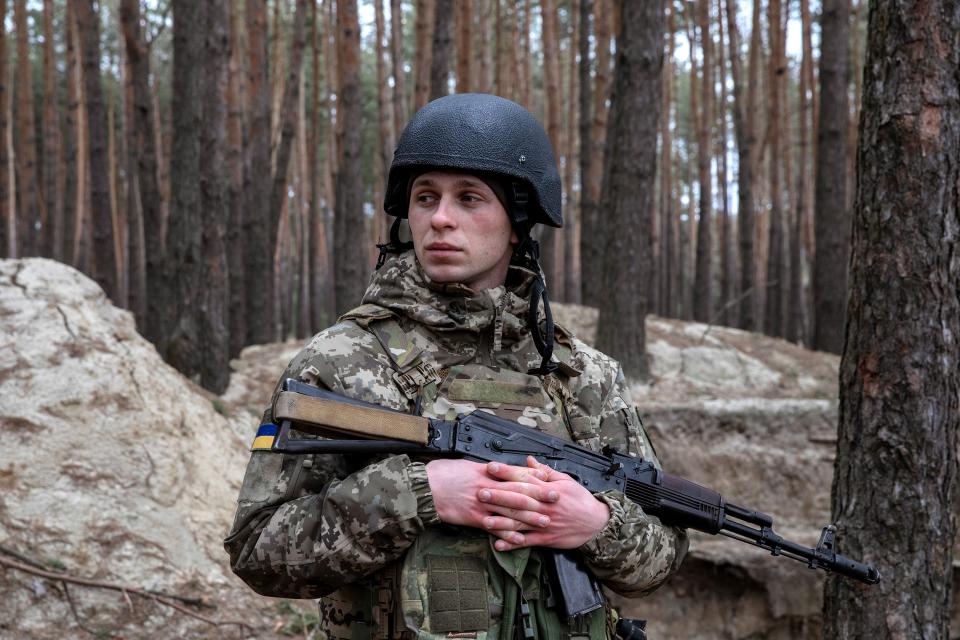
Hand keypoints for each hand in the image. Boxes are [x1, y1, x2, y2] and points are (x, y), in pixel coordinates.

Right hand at [425, 458, 558, 537]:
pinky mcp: (473, 518)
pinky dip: (507, 534)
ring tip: (545, 521)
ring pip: (510, 510)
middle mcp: (487, 486)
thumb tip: (496, 469)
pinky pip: (494, 527)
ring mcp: (481, 503)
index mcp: (486, 471)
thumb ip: (483, 470)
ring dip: (529, 517)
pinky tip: (520, 539)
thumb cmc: (442, 473)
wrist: (424, 488)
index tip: (548, 476)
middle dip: (539, 495)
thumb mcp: (465, 465)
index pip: (514, 472)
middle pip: (518, 491)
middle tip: (556, 498)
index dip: (533, 475)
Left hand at [480, 456, 609, 551]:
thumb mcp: (566, 481)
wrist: (596, 523)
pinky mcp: (546, 539)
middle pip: (519, 500)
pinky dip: (512, 544)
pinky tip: (498, 544)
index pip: (524, 478)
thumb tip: (529, 461)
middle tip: (481, 492)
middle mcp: (544, 506)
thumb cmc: (580, 500)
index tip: (491, 467)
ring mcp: (544, 524)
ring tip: (484, 520)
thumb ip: (545, 471)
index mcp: (548, 490)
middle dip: (499, 496)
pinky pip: (527, 542)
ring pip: (520, 523)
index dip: (507, 472)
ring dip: (501, 522)